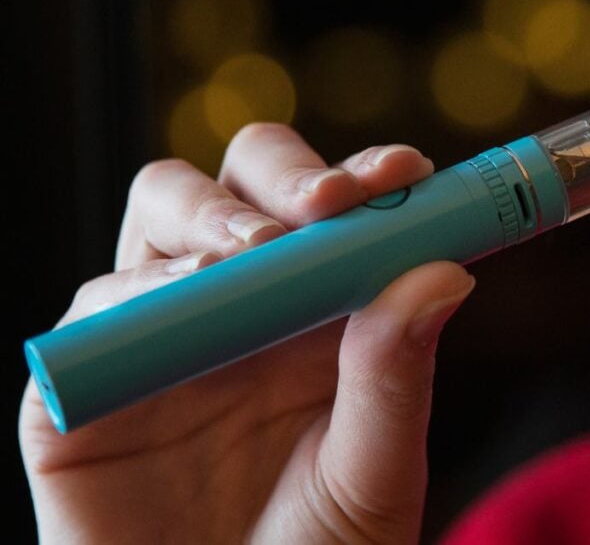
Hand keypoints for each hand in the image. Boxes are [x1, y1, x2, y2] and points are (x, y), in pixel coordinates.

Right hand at [20, 123, 474, 543]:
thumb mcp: (374, 475)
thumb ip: (398, 377)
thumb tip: (443, 270)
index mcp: (319, 314)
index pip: (337, 211)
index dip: (367, 177)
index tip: (404, 172)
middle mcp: (241, 306)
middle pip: (246, 184)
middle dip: (285, 173)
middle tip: (327, 205)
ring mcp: (164, 332)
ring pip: (164, 211)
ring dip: (210, 211)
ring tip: (253, 252)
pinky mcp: (86, 379)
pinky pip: (95, 307)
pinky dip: (134, 289)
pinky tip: (184, 298)